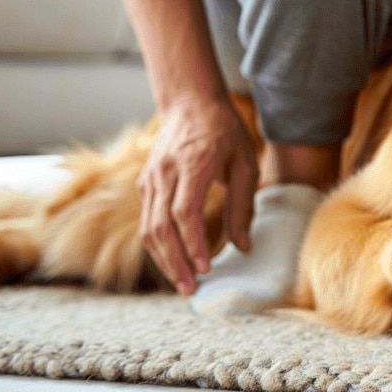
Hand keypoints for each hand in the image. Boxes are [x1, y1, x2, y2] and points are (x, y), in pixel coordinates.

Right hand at [137, 94, 257, 293]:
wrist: (189, 102)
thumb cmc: (224, 131)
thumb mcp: (245, 161)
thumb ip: (243, 204)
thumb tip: (242, 247)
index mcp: (192, 163)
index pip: (184, 212)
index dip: (193, 243)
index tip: (206, 267)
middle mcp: (165, 173)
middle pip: (160, 227)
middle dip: (175, 262)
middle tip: (191, 289)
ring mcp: (150, 178)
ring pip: (148, 228)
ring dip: (164, 259)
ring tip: (183, 282)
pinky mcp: (145, 184)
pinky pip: (147, 221)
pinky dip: (159, 245)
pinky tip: (175, 260)